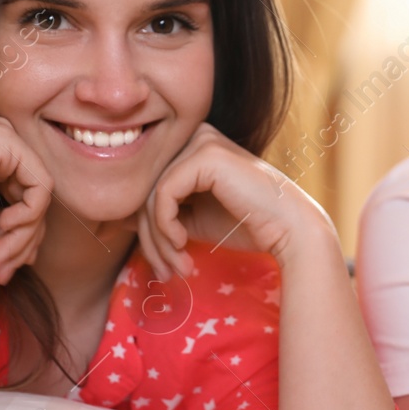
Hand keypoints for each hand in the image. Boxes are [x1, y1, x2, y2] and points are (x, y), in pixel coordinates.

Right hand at [0, 115, 51, 284]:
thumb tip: (27, 248)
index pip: (21, 195)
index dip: (19, 236)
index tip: (3, 269)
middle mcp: (1, 138)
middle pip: (32, 198)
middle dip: (21, 242)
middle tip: (0, 274)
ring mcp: (6, 136)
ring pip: (38, 197)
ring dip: (22, 237)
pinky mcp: (9, 142)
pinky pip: (40, 187)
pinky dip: (28, 216)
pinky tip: (5, 229)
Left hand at [135, 123, 334, 279]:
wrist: (289, 229)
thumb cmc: (248, 224)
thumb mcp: (193, 219)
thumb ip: (162, 213)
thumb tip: (119, 217)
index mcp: (191, 146)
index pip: (150, 187)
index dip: (146, 229)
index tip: (159, 264)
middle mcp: (193, 136)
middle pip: (146, 191)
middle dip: (151, 240)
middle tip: (165, 273)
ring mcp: (200, 141)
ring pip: (150, 196)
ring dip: (159, 241)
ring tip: (178, 266)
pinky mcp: (204, 156)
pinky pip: (162, 195)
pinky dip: (166, 227)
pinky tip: (185, 244)